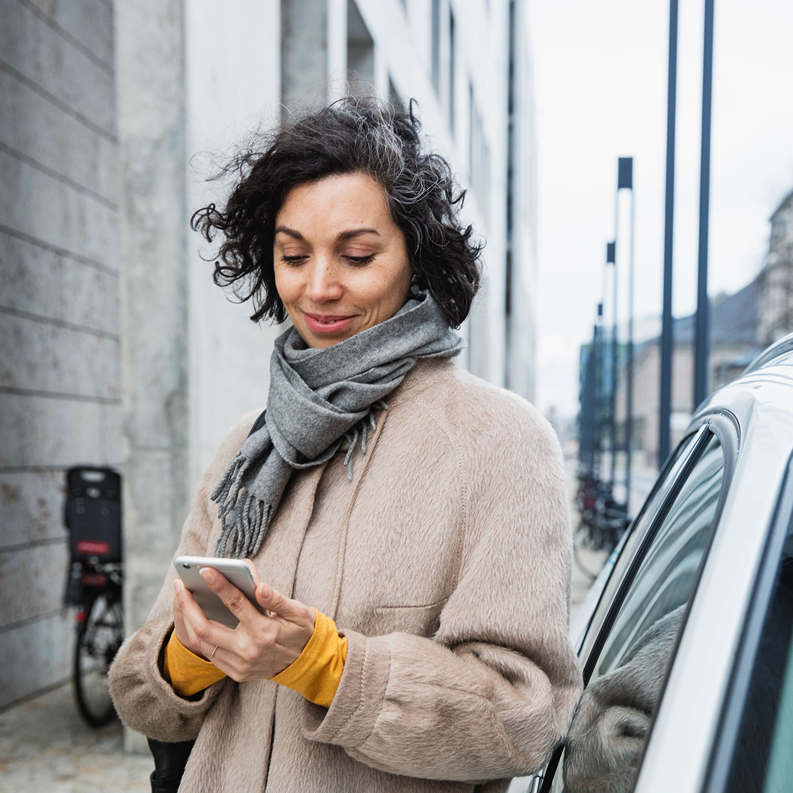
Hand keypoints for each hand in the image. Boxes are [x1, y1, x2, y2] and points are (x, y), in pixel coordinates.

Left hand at [171, 565, 315, 680]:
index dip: (219, 585)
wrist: (306, 664)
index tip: (205, 570)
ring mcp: (240, 665)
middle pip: (206, 628)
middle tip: (180, 585)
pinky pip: (209, 654)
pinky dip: (198, 635)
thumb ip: (278, 599)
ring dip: (188, 620)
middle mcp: (248, 651)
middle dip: (188, 605)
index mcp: (265, 632)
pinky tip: (194, 618)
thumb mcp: (299, 612)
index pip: (236, 604)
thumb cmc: (302, 631)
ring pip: (203, 643)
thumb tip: (260, 586)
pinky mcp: (236, 673)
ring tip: (183, 598)